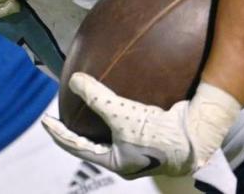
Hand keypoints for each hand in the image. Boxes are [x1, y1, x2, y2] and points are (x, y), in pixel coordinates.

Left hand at [42, 73, 239, 177]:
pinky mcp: (153, 133)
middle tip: (62, 113)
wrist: (198, 134)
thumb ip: (96, 97)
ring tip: (86, 103)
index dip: (59, 133)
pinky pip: (129, 120)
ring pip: (111, 133)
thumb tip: (74, 80)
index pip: (77, 148)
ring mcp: (141, 148)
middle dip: (77, 130)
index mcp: (116, 162)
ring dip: (98, 120)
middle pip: (93, 143)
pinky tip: (116, 92)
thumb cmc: (158, 133)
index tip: (45, 120)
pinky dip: (118, 108)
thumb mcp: (121, 114)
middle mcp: (127, 158)